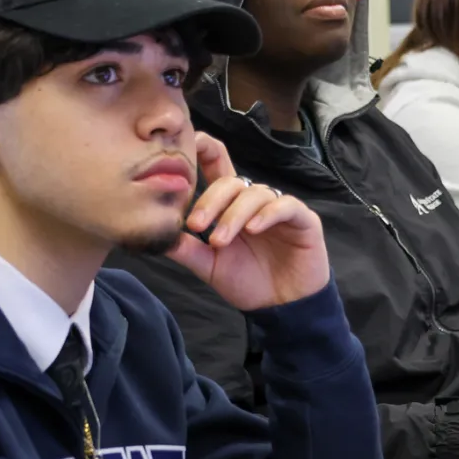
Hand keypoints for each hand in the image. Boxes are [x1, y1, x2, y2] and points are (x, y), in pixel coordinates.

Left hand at [165, 133, 330, 310]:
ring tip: (219, 242)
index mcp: (230, 205)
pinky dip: (267, 214)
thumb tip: (156, 234)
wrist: (281, 308)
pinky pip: (284, 205)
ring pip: (254, 194)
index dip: (203, 149)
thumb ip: (186, 249)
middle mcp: (254, 200)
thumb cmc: (248, 282)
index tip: (184, 150)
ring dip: (233, 216)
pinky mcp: (303, 219)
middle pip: (231, 180)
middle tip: (196, 225)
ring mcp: (279, 208)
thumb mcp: (209, 266)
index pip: (217, 164)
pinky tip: (252, 229)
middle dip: (210, 201)